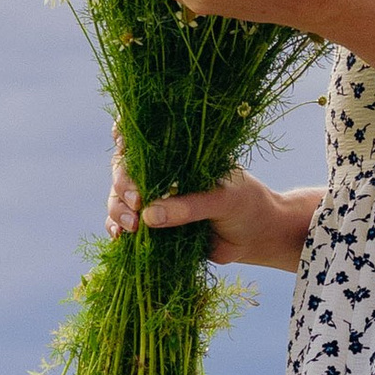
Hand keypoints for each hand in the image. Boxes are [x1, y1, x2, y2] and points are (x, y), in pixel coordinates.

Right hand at [105, 155, 317, 272]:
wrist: (257, 237)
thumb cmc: (246, 206)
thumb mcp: (223, 200)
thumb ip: (189, 207)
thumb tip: (148, 216)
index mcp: (178, 154)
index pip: (142, 136)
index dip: (124, 136)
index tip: (122, 144)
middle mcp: (161, 173)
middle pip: (123, 170)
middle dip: (122, 184)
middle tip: (137, 201)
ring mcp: (155, 200)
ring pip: (119, 199)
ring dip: (117, 210)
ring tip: (131, 227)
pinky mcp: (154, 227)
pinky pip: (125, 226)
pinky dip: (116, 230)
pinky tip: (119, 238)